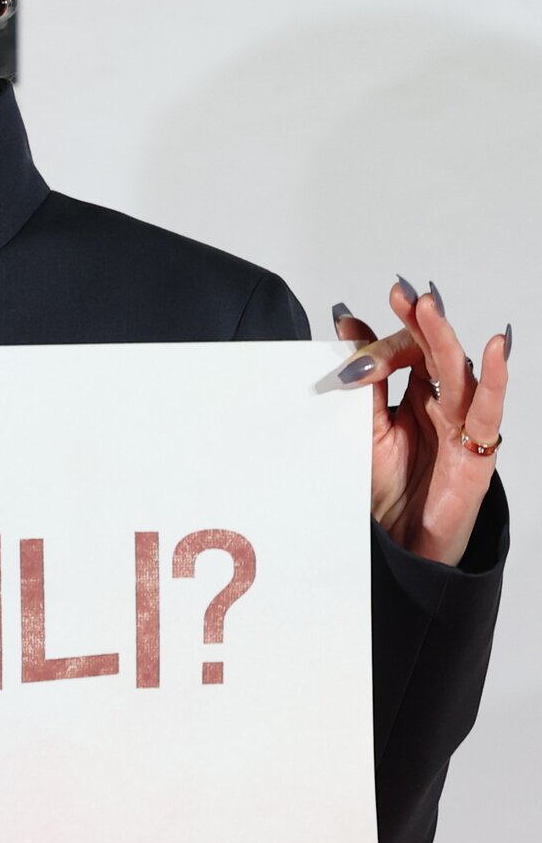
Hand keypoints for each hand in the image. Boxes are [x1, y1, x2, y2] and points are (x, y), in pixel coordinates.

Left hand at [332, 278, 509, 565]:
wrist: (393, 548)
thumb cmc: (383, 492)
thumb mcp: (362, 428)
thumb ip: (362, 379)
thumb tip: (346, 322)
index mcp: (413, 399)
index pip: (405, 354)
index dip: (383, 340)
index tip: (351, 323)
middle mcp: (441, 406)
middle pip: (435, 355)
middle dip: (419, 323)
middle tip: (403, 294)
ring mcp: (461, 427)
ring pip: (458, 374)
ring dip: (444, 340)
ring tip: (429, 309)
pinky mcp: (477, 452)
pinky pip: (488, 411)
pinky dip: (494, 379)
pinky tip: (494, 349)